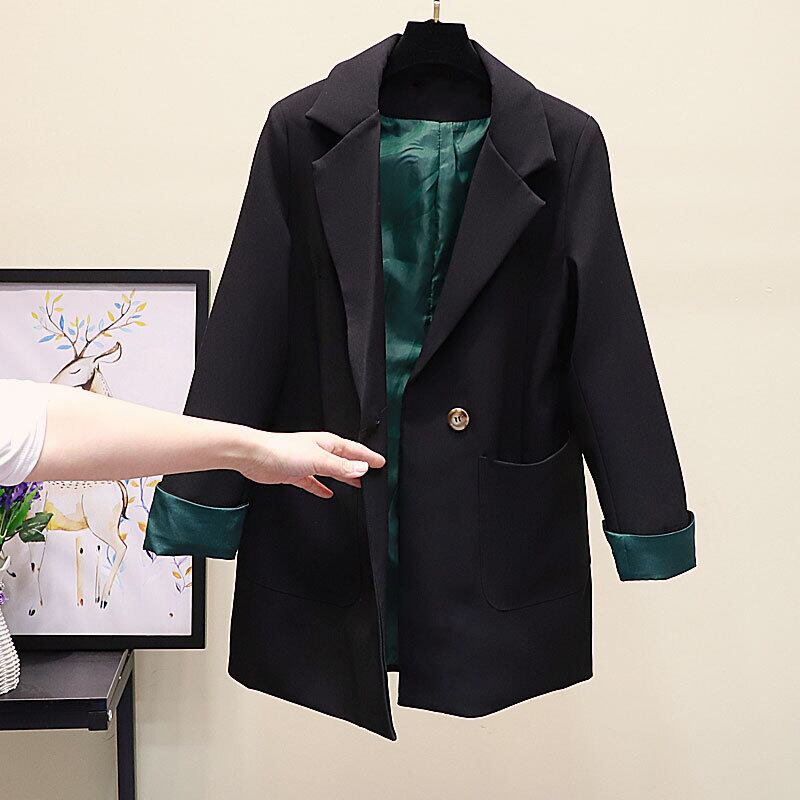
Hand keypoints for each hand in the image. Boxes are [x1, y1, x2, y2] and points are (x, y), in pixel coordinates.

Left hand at [234, 430, 385, 497]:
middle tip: (374, 475)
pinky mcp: (296, 474)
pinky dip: (322, 488)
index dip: (369, 457)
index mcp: (327, 443)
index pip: (355, 451)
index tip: (381, 463)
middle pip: (345, 460)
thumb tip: (362, 468)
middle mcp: (319, 451)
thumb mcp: (318, 459)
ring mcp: (307, 463)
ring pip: (332, 471)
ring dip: (344, 477)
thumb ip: (341, 466)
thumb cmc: (282, 450)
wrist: (255, 456)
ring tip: (357, 485)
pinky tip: (327, 494)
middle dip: (359, 467)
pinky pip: (314, 482)